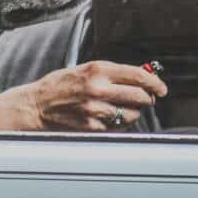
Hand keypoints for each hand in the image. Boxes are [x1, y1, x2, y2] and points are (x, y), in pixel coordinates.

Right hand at [0, 61, 168, 132]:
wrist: (36, 106)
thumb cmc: (59, 86)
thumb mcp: (85, 69)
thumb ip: (112, 73)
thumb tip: (141, 76)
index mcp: (98, 69)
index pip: (139, 75)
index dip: (155, 82)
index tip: (161, 88)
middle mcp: (99, 89)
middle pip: (141, 96)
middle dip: (148, 98)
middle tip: (147, 99)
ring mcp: (96, 110)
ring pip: (132, 114)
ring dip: (133, 112)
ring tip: (121, 108)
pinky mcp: (93, 127)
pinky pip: (118, 127)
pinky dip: (119, 123)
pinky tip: (108, 117)